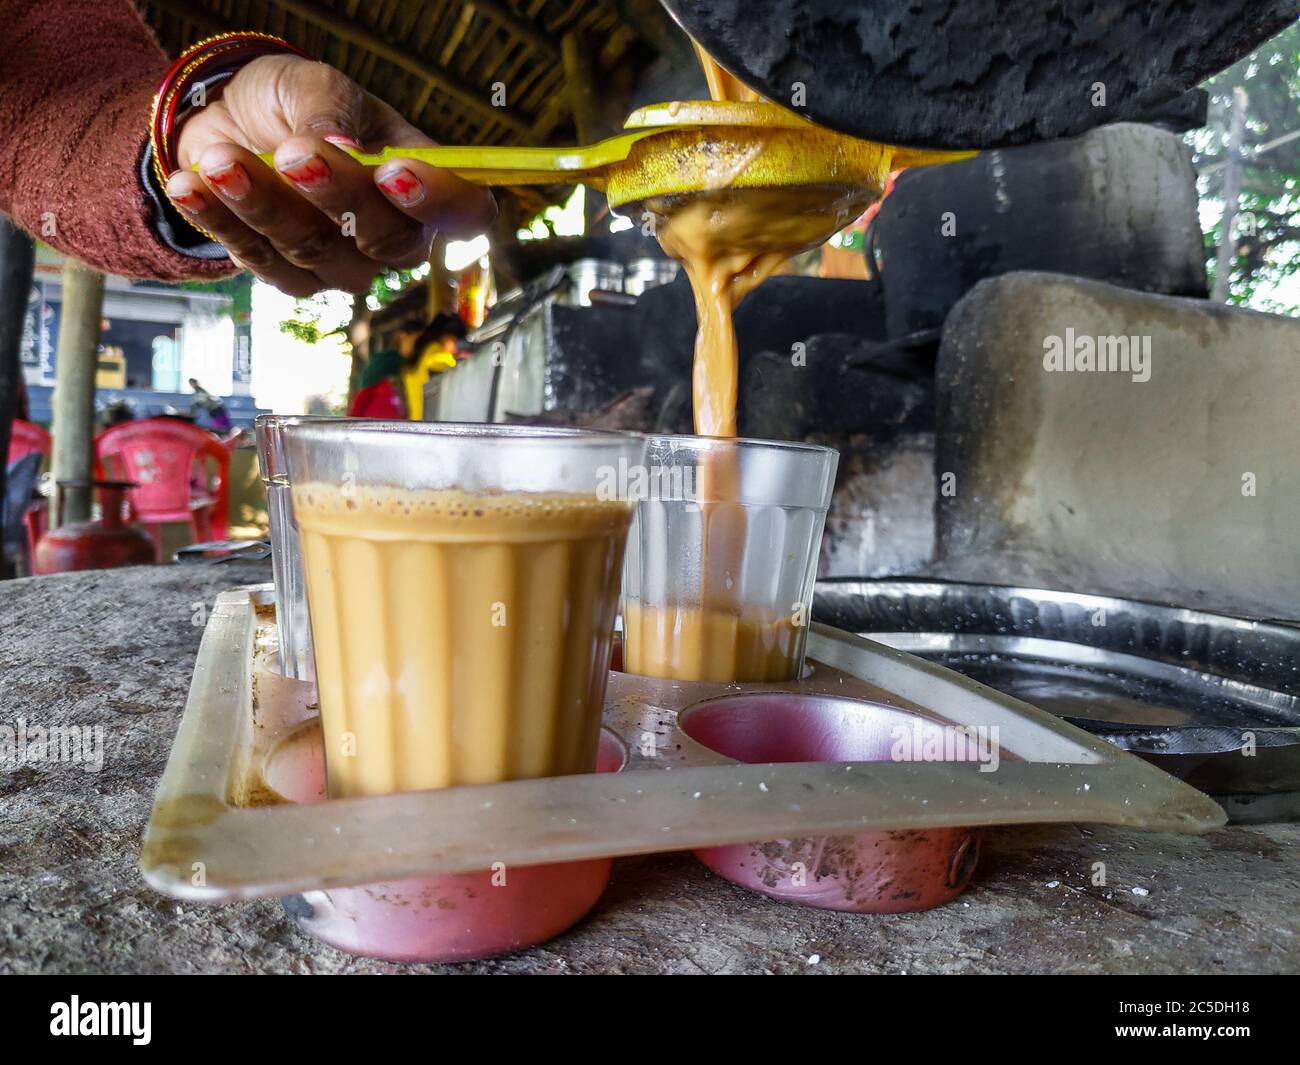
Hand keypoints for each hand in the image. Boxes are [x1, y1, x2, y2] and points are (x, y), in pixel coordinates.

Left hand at [166, 54, 495, 295]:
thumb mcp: (315, 84)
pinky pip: (260, 261)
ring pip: (316, 250)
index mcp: (420, 182)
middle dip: (340, 196)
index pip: (464, 213)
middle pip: (390, 243)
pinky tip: (194, 184)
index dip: (441, 203)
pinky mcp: (287, 276)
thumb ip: (332, 112)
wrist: (224, 120)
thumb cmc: (289, 102)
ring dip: (266, 202)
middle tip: (294, 151)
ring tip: (221, 158)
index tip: (395, 170)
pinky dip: (222, 220)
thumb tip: (348, 150)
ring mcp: (341, 264)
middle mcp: (391, 234)